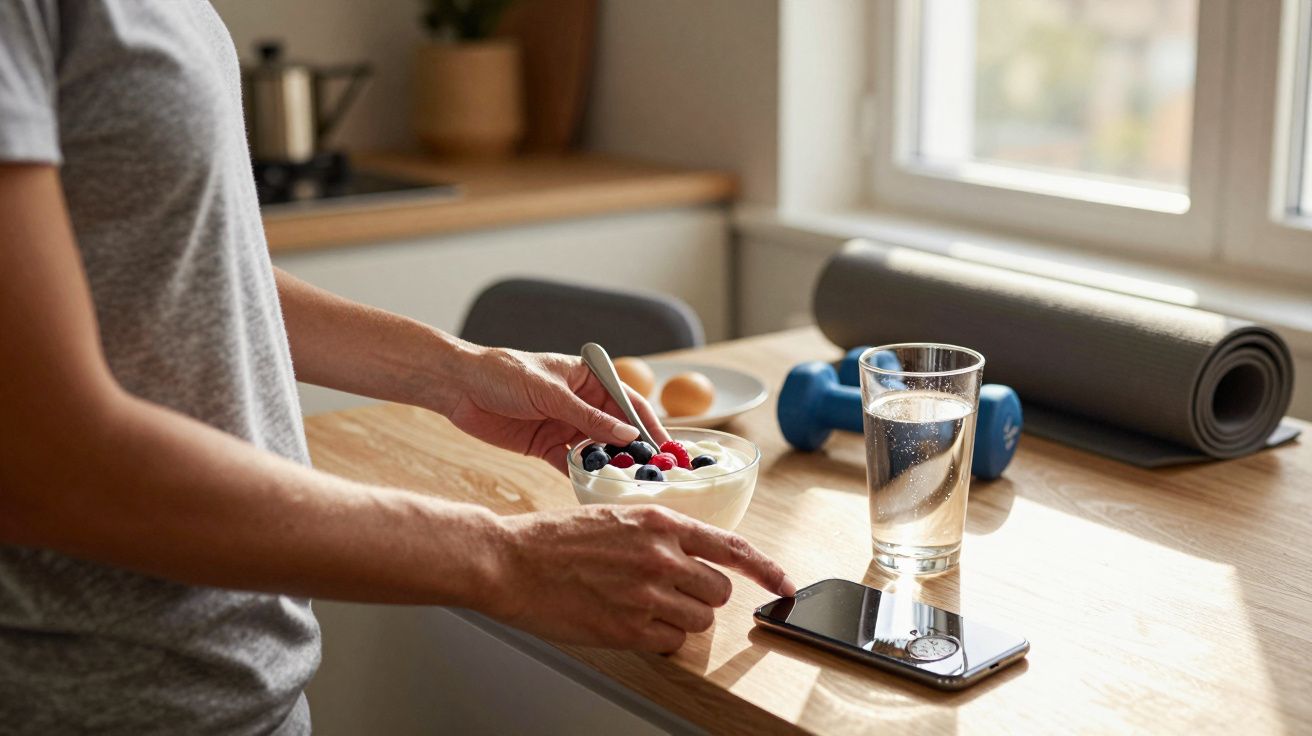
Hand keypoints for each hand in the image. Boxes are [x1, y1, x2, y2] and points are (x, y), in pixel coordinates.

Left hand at [443, 346, 669, 471]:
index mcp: (587, 379)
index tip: (666, 447)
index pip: (628, 401)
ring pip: (596, 450)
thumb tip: (629, 435)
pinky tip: (594, 491)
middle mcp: (581, 403)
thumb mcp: (551, 393)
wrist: (458, 387)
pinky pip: (570, 464)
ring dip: (609, 467)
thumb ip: (590, 417)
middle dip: (634, 451)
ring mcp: (564, 426)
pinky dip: (581, 477)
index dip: (648, 424)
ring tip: (627, 487)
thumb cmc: (505, 373)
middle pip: (616, 429)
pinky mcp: (545, 446)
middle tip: (652, 475)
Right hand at [487, 505, 796, 652]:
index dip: (767, 570)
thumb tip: (690, 555)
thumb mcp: (616, 516)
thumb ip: (659, 533)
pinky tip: (628, 621)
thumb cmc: (555, 540)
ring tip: (641, 606)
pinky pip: (670, 642)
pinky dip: (657, 637)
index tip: (785, 585)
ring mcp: (648, 593)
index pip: (733, 547)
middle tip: (669, 593)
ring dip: (680, 619)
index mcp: (660, 522)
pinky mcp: (630, 627)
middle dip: (701, 596)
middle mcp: (662, 556)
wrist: (510, 562)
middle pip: (719, 591)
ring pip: (699, 620)